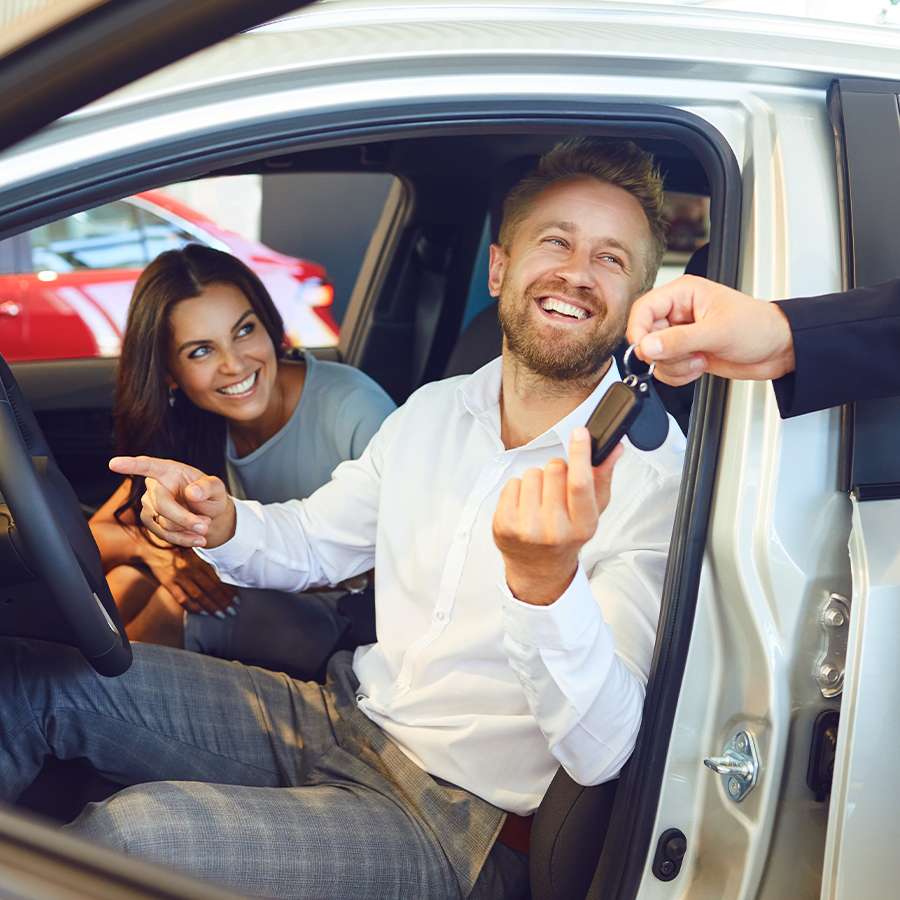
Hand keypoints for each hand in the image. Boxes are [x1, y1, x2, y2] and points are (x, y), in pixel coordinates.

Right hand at [109, 456, 235, 548]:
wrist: (207, 514)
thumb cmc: (209, 495)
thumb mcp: (217, 488)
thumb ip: (208, 487)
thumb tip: (192, 492)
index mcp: (169, 470)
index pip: (148, 466)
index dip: (131, 465)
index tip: (113, 463)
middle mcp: (154, 486)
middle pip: (162, 506)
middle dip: (185, 519)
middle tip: (205, 526)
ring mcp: (148, 504)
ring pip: (164, 524)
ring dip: (188, 530)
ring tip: (204, 527)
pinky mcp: (148, 520)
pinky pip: (164, 535)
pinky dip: (183, 539)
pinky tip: (196, 537)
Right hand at [142, 543, 235, 615]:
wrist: (154, 548)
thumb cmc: (180, 549)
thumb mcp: (196, 550)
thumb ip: (209, 560)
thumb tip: (229, 573)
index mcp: (200, 559)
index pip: (218, 578)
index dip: (229, 590)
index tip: (237, 599)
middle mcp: (190, 568)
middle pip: (211, 588)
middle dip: (224, 602)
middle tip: (233, 611)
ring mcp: (179, 577)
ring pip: (198, 596)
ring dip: (211, 607)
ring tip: (221, 615)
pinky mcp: (168, 584)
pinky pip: (183, 599)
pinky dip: (194, 607)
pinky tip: (203, 613)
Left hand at [493, 428, 622, 605]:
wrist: (539, 567)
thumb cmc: (567, 535)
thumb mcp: (592, 511)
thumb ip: (603, 477)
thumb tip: (614, 449)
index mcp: (582, 526)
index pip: (580, 483)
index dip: (581, 454)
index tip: (580, 433)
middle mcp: (555, 530)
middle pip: (554, 470)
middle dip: (557, 470)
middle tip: (557, 490)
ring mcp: (527, 529)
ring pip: (532, 473)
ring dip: (537, 481)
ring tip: (541, 500)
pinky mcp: (504, 524)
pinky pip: (512, 483)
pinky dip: (519, 489)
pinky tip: (525, 506)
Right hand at [625, 275, 795, 385]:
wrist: (779, 350)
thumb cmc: (759, 327)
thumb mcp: (718, 332)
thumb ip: (679, 340)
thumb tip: (647, 346)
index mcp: (684, 294)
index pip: (644, 308)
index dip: (639, 330)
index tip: (644, 350)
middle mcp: (679, 313)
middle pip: (646, 336)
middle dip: (663, 353)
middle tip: (684, 356)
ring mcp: (682, 335)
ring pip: (655, 356)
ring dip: (674, 366)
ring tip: (698, 360)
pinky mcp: (686, 354)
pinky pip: (666, 368)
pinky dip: (678, 375)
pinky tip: (698, 367)